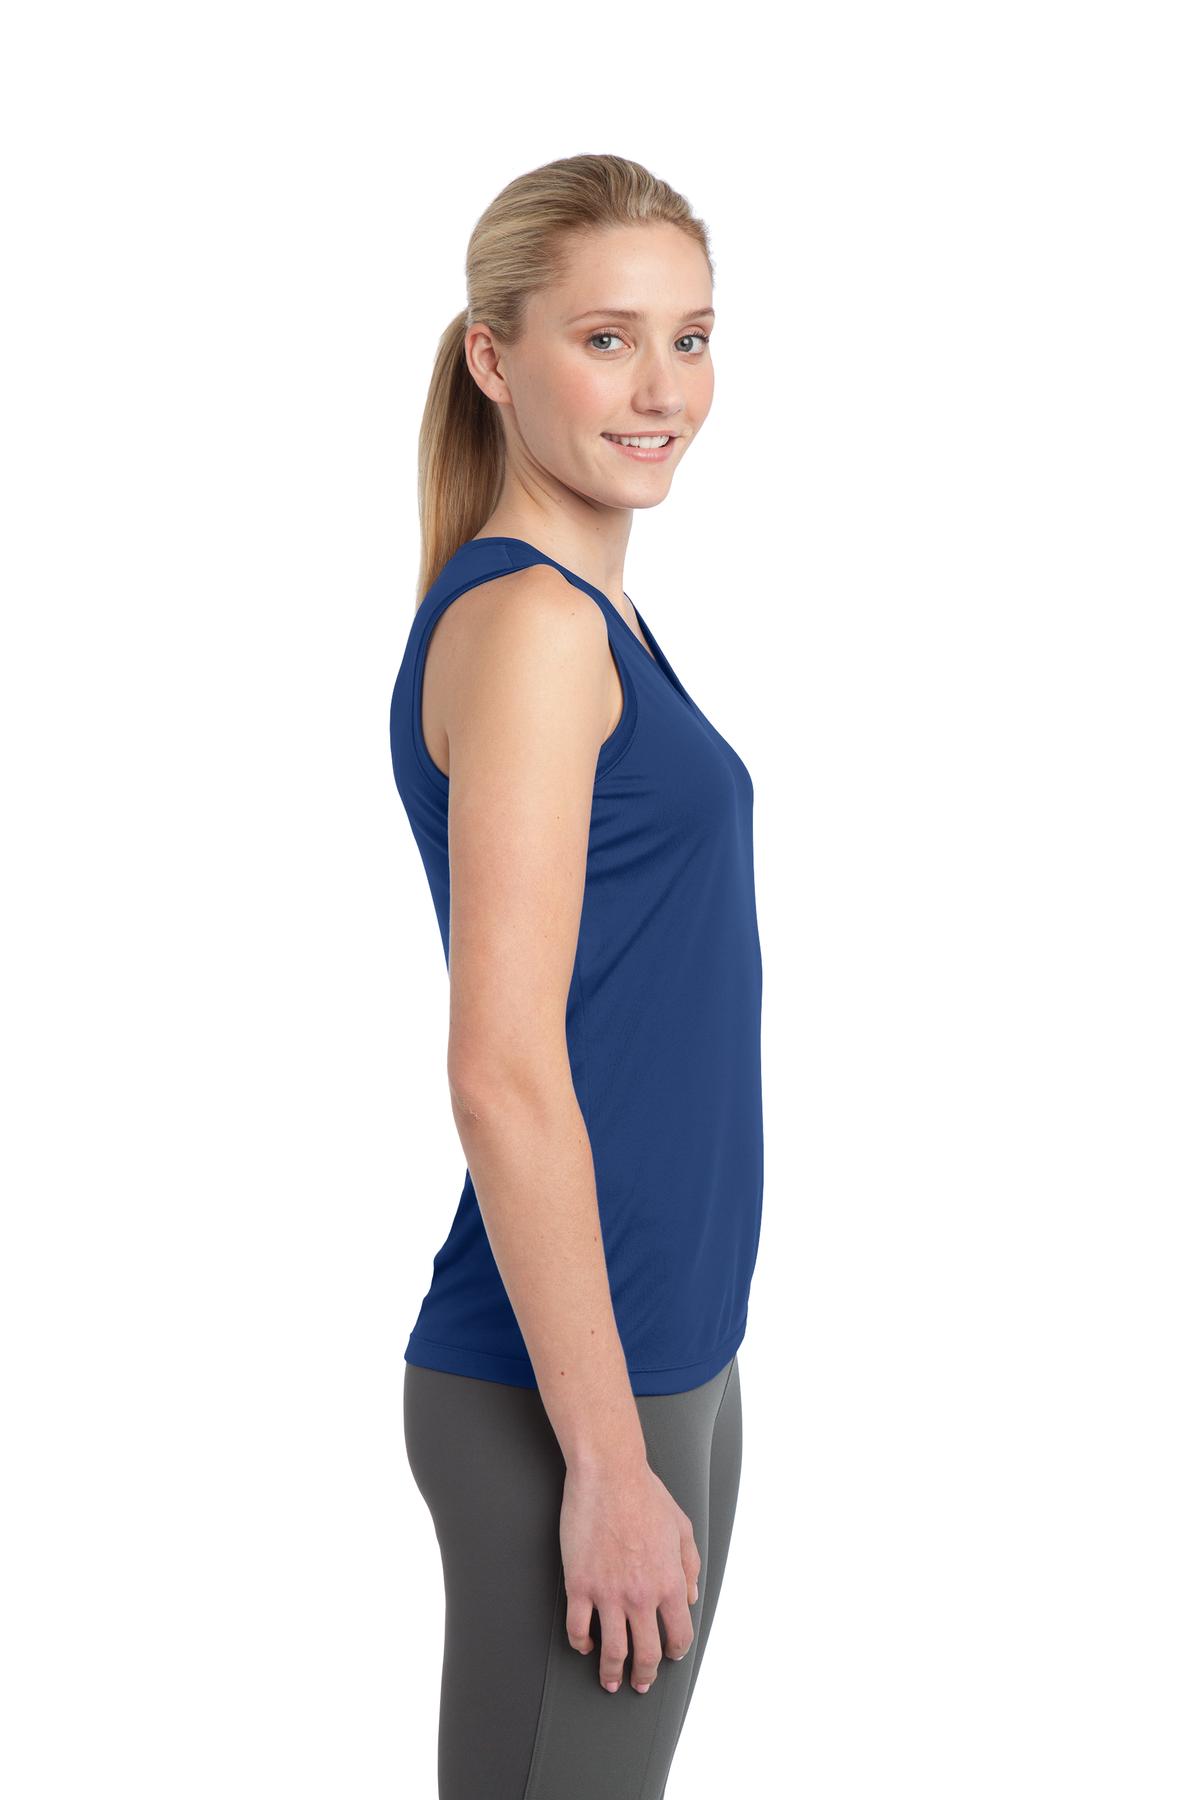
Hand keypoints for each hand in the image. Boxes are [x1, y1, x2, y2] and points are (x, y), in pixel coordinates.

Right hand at [559, 1456, 700, 1692]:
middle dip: (644, 1675)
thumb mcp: (682, 1527)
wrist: (610, 1473)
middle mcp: (642, 1595)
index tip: (669, 1657)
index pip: (679, 1634)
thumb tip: (691, 1597)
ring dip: (611, 1672)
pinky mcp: (580, 1584)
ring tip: (609, 1679)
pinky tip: (584, 1644)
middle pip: (645, 1653)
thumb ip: (689, 1566)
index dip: (675, 1651)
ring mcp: (609, 1593)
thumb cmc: (646, 1494)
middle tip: (639, 1683)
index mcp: (669, 1582)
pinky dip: (581, 1643)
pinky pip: (578, 1628)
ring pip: (612, 1650)